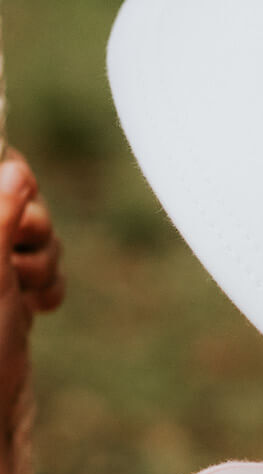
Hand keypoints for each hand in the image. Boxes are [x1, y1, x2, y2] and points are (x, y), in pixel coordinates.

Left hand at [0, 152, 63, 446]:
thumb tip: (15, 167)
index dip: (11, 181)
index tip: (22, 210)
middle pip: (15, 198)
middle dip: (34, 229)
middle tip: (21, 259)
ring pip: (34, 232)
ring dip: (44, 261)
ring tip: (28, 292)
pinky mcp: (5, 287)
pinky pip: (42, 263)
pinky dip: (48, 282)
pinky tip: (38, 306)